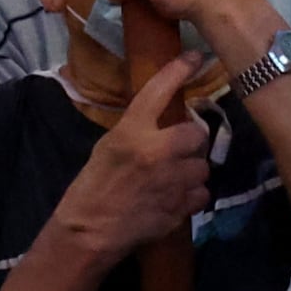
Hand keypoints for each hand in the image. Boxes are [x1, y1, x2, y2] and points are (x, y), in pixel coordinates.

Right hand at [49, 54, 215, 268]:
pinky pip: (201, 194)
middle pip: (197, 133)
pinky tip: (176, 199)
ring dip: (192, 172)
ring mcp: (170, 182)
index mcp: (132, 131)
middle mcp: (156, 152)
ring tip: (174, 179)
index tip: (196, 57)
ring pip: (203, 167)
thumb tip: (165, 121)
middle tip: (178, 150)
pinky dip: (192, 197)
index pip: (160, 90)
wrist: (88, 232)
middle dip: (191, 142)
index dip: (180, 69)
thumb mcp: (109, 146)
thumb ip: (138, 131)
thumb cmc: (92, 186)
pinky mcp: (178, 208)